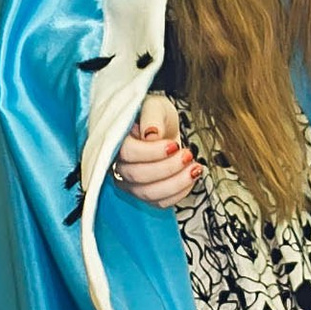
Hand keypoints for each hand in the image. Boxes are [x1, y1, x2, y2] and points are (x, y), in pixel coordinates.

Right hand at [111, 93, 198, 207]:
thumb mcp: (155, 106)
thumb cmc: (155, 115)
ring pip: (149, 193)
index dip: (152, 152)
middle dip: (168, 167)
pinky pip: (160, 202)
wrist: (161, 126)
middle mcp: (118, 165)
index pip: (127, 153)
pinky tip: (190, 177)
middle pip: (138, 176)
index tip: (173, 145)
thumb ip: (152, 116)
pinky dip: (179, 193)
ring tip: (194, 167)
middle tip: (187, 154)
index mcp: (116, 141)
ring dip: (176, 182)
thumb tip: (151, 133)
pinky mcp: (144, 193)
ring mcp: (129, 183)